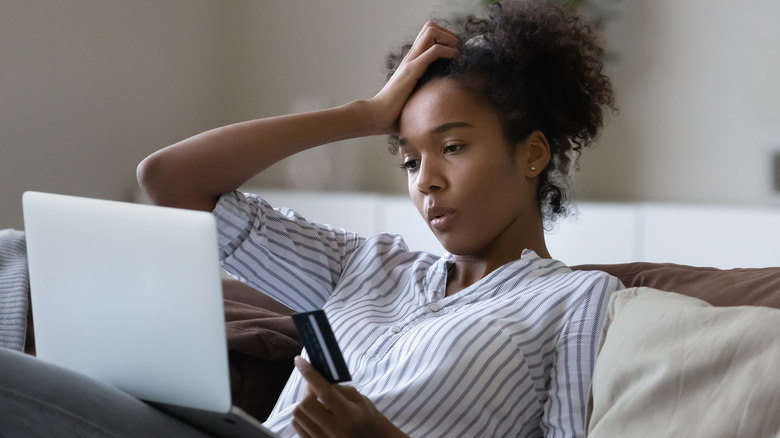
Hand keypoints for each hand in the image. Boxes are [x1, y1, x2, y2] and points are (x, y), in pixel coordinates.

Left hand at [291, 356, 407, 437]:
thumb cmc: (365, 416)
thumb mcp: (359, 399)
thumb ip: (338, 388)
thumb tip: (317, 375)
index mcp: (350, 415)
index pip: (325, 392)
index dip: (310, 374)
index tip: (300, 361)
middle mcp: (335, 429)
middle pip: (306, 404)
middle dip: (307, 389)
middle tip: (313, 385)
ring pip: (298, 415)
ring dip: (303, 402)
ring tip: (315, 400)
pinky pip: (297, 426)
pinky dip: (301, 415)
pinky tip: (312, 412)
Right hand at [367, 22, 458, 133]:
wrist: (378, 115)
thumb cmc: (395, 111)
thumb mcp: (415, 96)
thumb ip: (425, 92)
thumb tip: (439, 104)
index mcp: (411, 61)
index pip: (428, 35)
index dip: (445, 36)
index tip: (456, 50)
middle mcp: (411, 57)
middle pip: (429, 27)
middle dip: (449, 33)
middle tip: (458, 48)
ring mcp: (410, 62)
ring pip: (431, 32)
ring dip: (449, 38)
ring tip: (457, 52)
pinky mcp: (412, 70)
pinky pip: (434, 51)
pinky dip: (449, 51)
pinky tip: (455, 59)